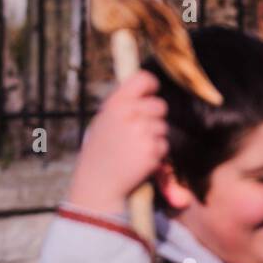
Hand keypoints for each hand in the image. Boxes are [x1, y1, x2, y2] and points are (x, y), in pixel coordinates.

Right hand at [64, 70, 166, 215]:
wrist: (98, 183)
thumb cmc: (100, 151)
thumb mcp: (104, 121)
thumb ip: (124, 105)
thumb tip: (147, 89)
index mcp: (115, 103)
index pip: (143, 79)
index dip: (151, 86)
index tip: (151, 93)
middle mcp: (130, 114)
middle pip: (160, 106)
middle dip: (155, 118)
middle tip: (139, 130)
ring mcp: (142, 132)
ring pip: (162, 127)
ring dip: (154, 137)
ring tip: (133, 148)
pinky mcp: (152, 151)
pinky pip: (164, 145)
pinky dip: (155, 153)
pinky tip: (138, 159)